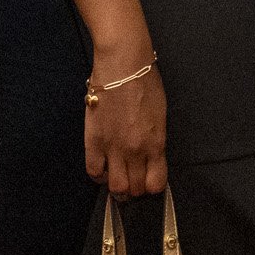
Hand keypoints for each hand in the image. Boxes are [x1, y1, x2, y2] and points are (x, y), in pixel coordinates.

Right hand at [84, 59, 168, 198]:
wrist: (123, 65)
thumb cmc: (145, 83)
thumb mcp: (161, 115)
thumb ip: (156, 141)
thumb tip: (151, 157)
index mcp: (156, 143)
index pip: (156, 183)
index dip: (153, 186)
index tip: (150, 182)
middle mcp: (135, 150)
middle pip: (136, 188)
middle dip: (136, 190)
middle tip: (133, 182)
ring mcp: (112, 147)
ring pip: (115, 187)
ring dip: (118, 188)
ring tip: (118, 179)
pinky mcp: (93, 140)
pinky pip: (93, 171)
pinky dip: (99, 176)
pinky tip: (104, 169)